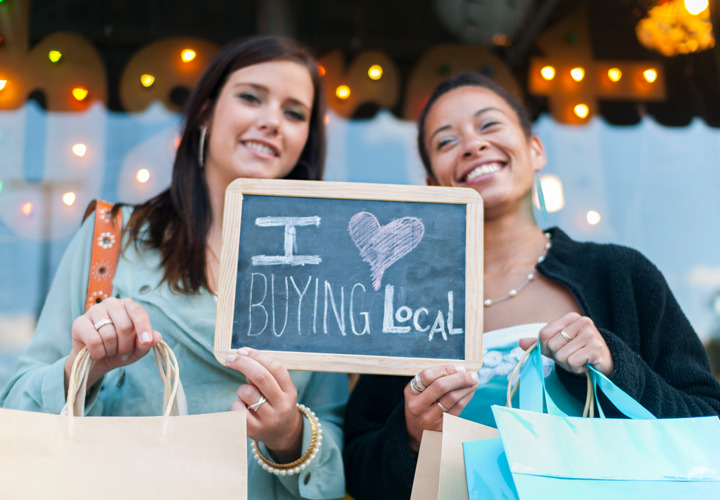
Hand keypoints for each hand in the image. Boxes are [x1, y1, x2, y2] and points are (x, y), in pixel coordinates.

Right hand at [65, 298, 161, 391]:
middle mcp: (111, 303)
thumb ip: (147, 343)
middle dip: (126, 346)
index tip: (146, 341)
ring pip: (109, 335)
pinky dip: (99, 352)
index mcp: (128, 305)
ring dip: (112, 350)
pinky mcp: (79, 322)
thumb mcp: (137, 349)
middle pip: (125, 326)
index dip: (144, 328)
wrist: (96, 361)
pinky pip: (94, 341)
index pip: (138, 312)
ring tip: (110, 351)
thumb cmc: (120, 350)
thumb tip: (157, 337)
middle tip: (123, 352)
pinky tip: (97, 353)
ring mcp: (94, 310)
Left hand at [226, 348, 302, 462]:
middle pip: (261, 377)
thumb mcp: (280, 390)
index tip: (243, 351)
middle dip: (243, 364)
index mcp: (290, 391)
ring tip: (248, 396)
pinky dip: (237, 404)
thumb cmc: (277, 404)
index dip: (258, 356)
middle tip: (231, 358)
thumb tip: (242, 358)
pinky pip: (237, 408)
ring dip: (242, 389)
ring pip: (247, 392)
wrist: (283, 434)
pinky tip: (244, 409)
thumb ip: (265, 375)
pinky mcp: (254, 430)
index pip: (276, 368)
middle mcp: (282, 405)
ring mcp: (269, 419)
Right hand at [403, 365, 477, 452]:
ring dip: (467, 387)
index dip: (445, 369)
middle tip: (472, 374)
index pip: (427, 376)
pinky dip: (467, 397)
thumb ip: (434, 379)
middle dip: (460, 378)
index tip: (459, 368)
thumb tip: (460, 370)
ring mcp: (430, 418)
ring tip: (474, 380)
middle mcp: (418, 406)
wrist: (416, 432)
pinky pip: (458, 408)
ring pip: (452, 398)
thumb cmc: (421, 404)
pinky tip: (471, 391)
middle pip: (440, 387)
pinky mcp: (441, 426)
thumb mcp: (419, 391)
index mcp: (411, 393)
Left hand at [519, 312, 613, 375]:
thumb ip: (539, 343)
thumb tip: (520, 342)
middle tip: (572, 357)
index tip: (557, 351)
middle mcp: (582, 321)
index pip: (544, 334)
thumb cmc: (578, 353)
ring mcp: (590, 334)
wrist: (604, 364)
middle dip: (559, 357)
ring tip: (579, 360)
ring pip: (561, 355)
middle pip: (552, 345)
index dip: (545, 348)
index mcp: (570, 317)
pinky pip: (572, 362)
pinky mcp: (596, 347)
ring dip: (568, 364)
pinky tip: (586, 364)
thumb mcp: (557, 346)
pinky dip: (577, 369)